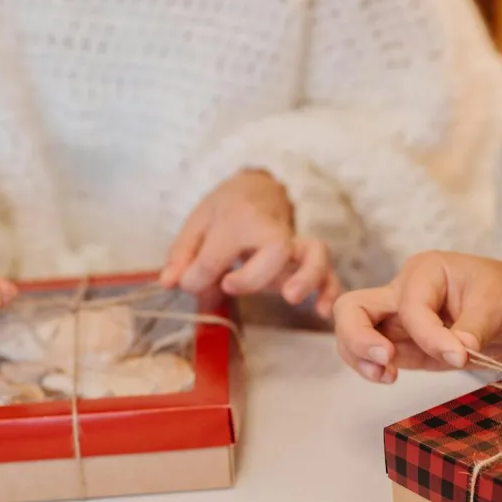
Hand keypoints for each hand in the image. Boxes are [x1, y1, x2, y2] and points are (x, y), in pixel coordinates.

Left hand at [161, 169, 340, 317]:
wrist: (259, 188)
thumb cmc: (226, 209)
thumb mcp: (197, 223)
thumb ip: (183, 254)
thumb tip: (170, 282)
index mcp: (238, 217)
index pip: (218, 253)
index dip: (198, 275)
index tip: (187, 282)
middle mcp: (272, 229)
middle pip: (275, 249)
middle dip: (253, 275)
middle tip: (229, 285)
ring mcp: (295, 245)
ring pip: (314, 253)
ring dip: (307, 277)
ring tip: (292, 298)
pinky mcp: (308, 259)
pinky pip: (329, 272)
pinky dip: (330, 291)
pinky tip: (323, 312)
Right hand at [332, 251, 501, 382]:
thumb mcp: (499, 303)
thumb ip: (474, 326)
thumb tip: (456, 351)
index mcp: (426, 271)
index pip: (410, 306)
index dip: (430, 335)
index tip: (460, 356)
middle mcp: (403, 292)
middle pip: (354, 308)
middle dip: (358, 336)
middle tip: (385, 360)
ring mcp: (400, 320)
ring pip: (354, 333)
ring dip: (359, 356)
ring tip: (385, 376)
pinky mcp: (406, 346)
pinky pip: (374, 355)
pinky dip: (371, 367)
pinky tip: (388, 377)